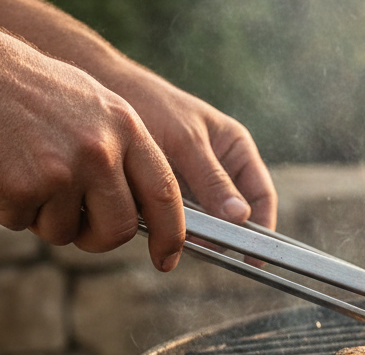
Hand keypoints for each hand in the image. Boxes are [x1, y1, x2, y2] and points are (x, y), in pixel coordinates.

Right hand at [0, 17, 185, 269]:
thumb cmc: (28, 88)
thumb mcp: (94, 107)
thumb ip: (124, 153)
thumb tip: (146, 209)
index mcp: (126, 128)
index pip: (164, 194)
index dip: (170, 234)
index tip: (167, 258)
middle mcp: (101, 150)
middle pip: (120, 228)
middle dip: (98, 239)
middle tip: (80, 228)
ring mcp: (64, 170)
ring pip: (66, 232)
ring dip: (45, 218)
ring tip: (28, 173)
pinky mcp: (24, 186)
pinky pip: (23, 223)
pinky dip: (9, 207)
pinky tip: (1, 170)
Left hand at [110, 67, 278, 253]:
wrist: (102, 88)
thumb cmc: (148, 102)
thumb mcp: (185, 140)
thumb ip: (213, 179)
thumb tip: (240, 217)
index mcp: (236, 149)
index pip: (262, 195)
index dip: (261, 228)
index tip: (251, 256)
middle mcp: (221, 167)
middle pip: (235, 213)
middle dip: (222, 234)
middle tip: (201, 247)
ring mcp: (195, 180)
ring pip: (207, 219)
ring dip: (196, 232)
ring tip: (177, 238)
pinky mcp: (169, 190)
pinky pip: (180, 215)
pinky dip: (173, 224)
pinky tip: (160, 227)